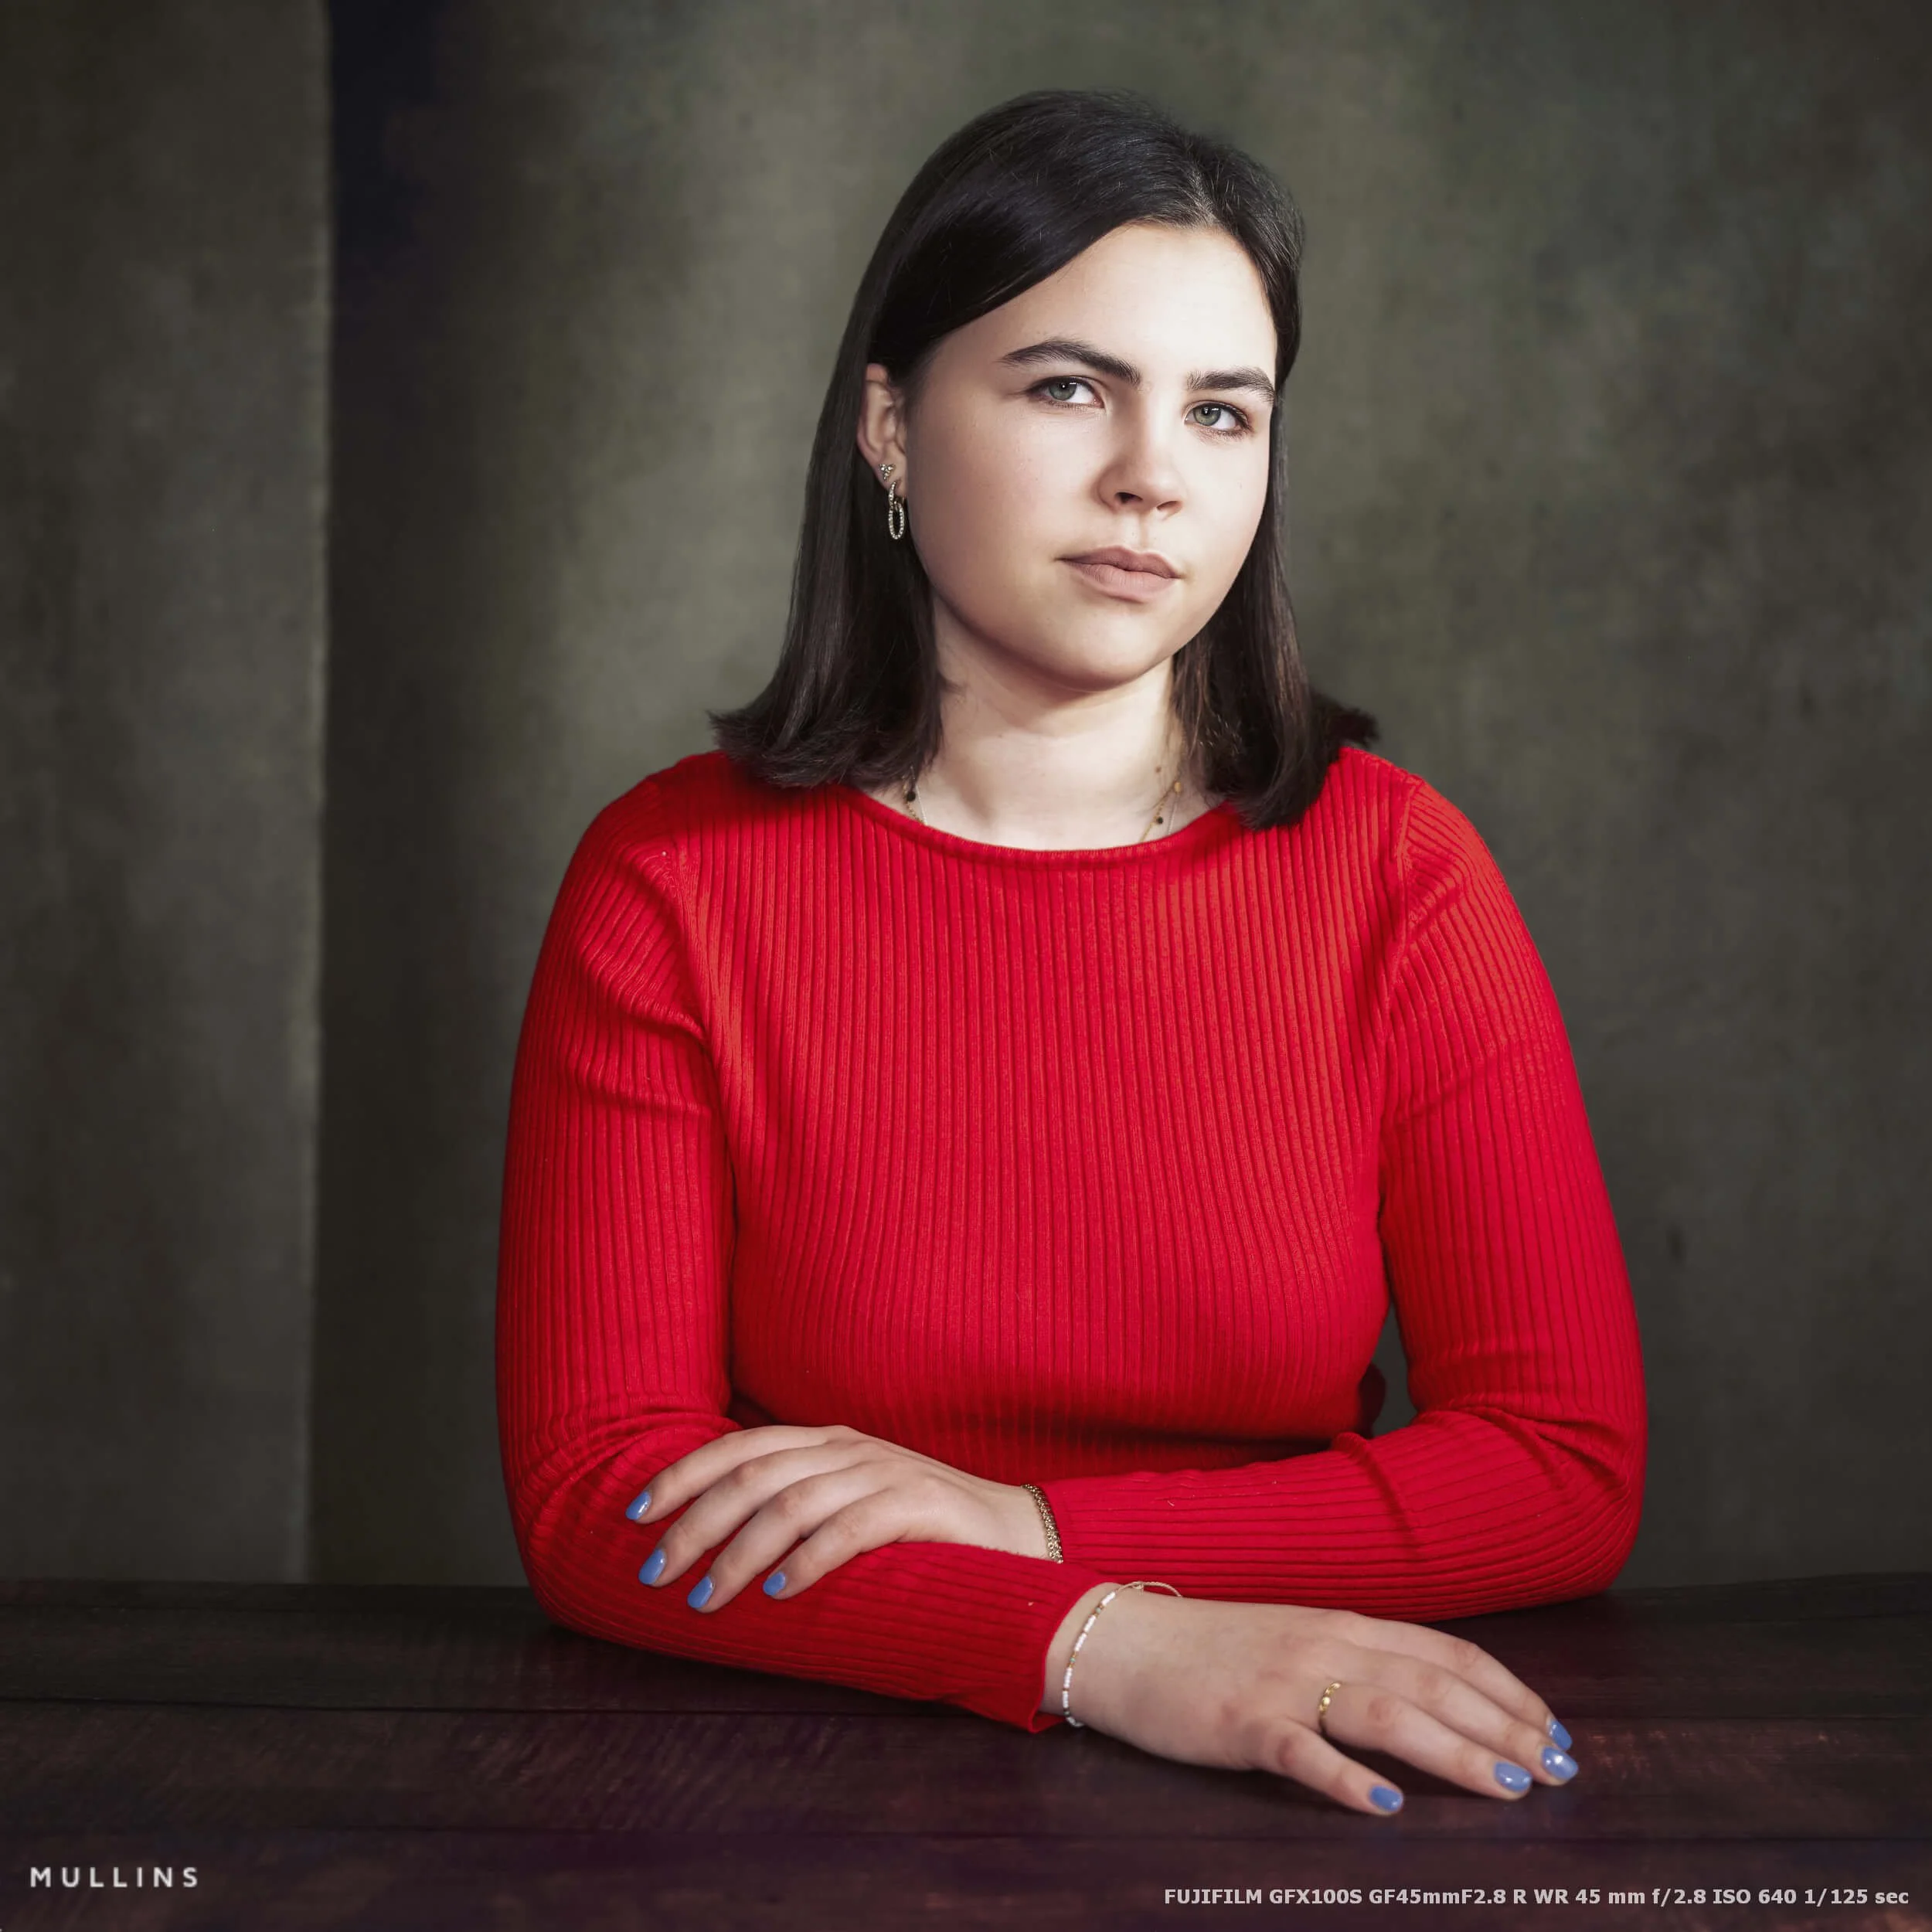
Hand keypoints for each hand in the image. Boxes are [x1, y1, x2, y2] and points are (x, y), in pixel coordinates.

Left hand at [624, 1424, 1046, 1608]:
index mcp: (826, 1442)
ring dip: (738, 1553)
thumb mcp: (850, 1504)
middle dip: (695, 1523)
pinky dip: (806, 1562)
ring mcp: (883, 1473)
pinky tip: (777, 1593)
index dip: (683, 1475)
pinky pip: (849, 1530)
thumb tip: (715, 1541)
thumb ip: (796, 1508)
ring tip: (704, 1597)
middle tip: (655, 1572)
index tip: (634, 1514)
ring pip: (791, 1504)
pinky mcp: (917, 1506)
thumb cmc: (921, 1531)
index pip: (740, 1446)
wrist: (1017, 1534)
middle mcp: (847, 1449)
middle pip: (753, 1475)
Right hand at [1047, 1589, 1577, 1816]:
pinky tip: (1385, 1805)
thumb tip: (1436, 1702)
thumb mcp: (1297, 1641)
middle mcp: (1325, 1645)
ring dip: (1454, 1751)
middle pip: (1433, 1685)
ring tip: (1508, 1787)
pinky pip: (1301, 1751)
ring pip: (1385, 1714)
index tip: (1558, 1733)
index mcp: (1344, 1624)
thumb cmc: (1213, 1649)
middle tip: (1560, 1772)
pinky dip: (1346, 1777)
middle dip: (1506, 1729)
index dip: (1510, 1693)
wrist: (1120, 1640)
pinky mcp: (1241, 1723)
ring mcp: (1283, 1683)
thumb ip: (1360, 1662)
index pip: (1448, 1655)